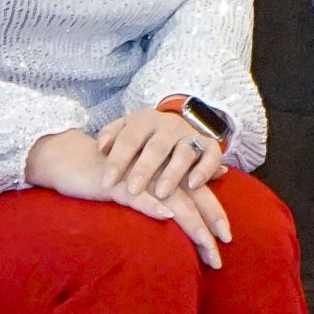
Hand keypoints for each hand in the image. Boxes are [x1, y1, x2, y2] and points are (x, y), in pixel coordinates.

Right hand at [25, 128, 231, 268]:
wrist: (75, 159)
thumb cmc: (116, 172)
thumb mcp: (151, 175)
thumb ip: (182, 178)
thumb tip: (222, 173)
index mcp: (169, 170)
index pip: (199, 192)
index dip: (214, 214)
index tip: (227, 240)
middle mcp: (160, 170)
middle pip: (192, 197)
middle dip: (208, 226)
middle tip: (218, 257)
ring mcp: (140, 175)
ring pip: (172, 198)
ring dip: (189, 222)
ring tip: (205, 243)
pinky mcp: (118, 182)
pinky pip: (137, 193)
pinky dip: (152, 203)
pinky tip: (165, 214)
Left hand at [95, 106, 225, 202]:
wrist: (171, 127)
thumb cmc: (140, 138)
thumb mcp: (123, 130)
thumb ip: (109, 136)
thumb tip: (101, 148)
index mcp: (145, 120)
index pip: (129, 138)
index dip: (117, 160)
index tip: (107, 182)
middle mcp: (169, 125)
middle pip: (157, 146)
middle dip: (144, 168)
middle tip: (133, 189)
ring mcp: (190, 135)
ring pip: (184, 152)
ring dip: (173, 172)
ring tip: (161, 193)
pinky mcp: (208, 145)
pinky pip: (212, 155)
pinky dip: (205, 169)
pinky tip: (193, 185)